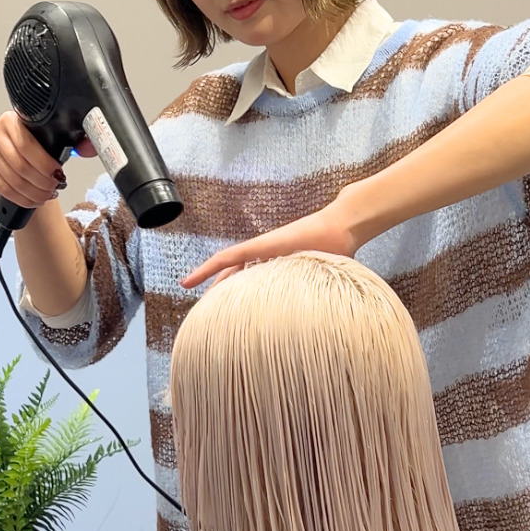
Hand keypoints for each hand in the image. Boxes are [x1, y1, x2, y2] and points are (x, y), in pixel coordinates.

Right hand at [0, 110, 95, 208]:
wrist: (26, 157)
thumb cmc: (40, 146)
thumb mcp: (56, 139)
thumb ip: (76, 140)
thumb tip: (89, 147)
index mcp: (13, 119)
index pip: (27, 145)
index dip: (45, 164)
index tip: (58, 175)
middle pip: (20, 165)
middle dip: (42, 182)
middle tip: (55, 187)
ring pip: (13, 180)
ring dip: (34, 193)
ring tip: (47, 194)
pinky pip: (3, 188)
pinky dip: (22, 198)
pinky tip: (34, 198)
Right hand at [180, 196, 359, 288]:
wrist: (345, 224)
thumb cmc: (330, 240)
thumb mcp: (309, 257)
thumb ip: (296, 272)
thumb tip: (287, 302)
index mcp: (264, 247)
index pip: (226, 258)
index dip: (204, 271)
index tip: (184, 283)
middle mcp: (265, 249)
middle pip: (231, 267)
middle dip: (215, 284)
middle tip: (203, 306)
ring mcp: (275, 251)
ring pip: (245, 269)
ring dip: (233, 284)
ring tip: (225, 304)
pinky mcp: (286, 255)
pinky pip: (261, 268)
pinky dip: (252, 280)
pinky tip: (254, 296)